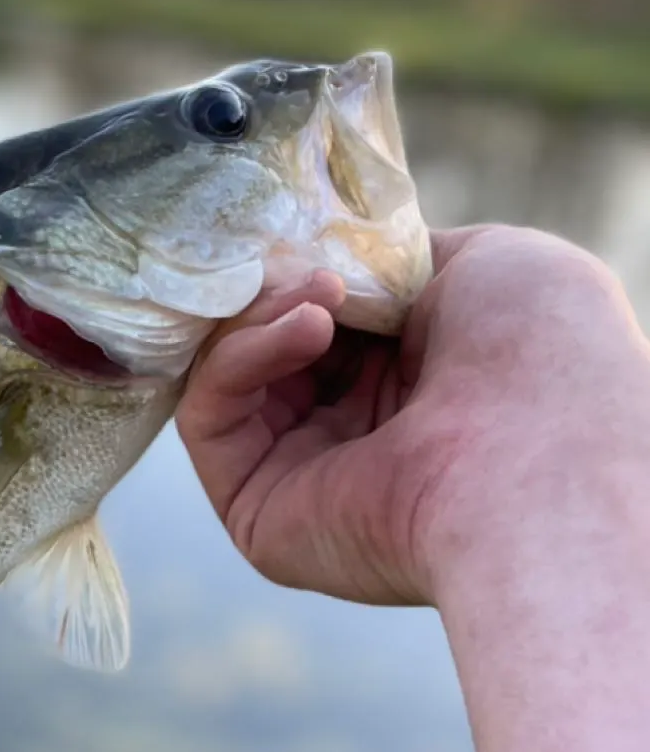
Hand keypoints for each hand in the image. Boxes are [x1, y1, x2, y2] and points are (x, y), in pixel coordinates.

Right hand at [176, 225, 649, 607]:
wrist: (542, 445)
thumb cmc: (536, 353)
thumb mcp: (479, 263)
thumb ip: (389, 259)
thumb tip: (322, 258)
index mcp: (412, 388)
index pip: (319, 321)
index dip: (302, 270)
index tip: (314, 238)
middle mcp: (355, 439)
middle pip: (261, 346)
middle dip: (274, 290)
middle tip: (312, 264)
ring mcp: (300, 480)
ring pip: (226, 378)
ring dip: (260, 316)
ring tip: (323, 297)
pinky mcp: (254, 513)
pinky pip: (208, 418)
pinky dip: (239, 359)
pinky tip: (306, 328)